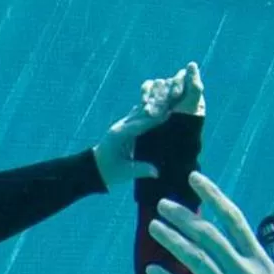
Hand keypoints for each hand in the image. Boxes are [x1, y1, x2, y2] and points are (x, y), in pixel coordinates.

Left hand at [93, 61, 205, 186]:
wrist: (97, 167)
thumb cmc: (109, 171)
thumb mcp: (124, 173)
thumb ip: (140, 170)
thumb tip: (157, 172)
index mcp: (119, 135)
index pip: (139, 124)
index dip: (155, 118)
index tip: (170, 113)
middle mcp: (121, 126)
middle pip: (142, 112)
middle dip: (158, 107)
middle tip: (176, 101)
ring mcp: (124, 124)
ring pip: (141, 111)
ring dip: (156, 106)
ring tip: (174, 101)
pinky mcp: (127, 126)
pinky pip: (141, 115)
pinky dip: (152, 112)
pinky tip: (165, 109)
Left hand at [144, 171, 273, 273]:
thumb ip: (243, 254)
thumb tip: (218, 229)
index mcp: (257, 256)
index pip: (233, 218)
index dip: (213, 196)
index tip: (194, 178)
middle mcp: (243, 269)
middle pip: (209, 236)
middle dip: (184, 217)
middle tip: (163, 204)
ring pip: (196, 260)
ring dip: (172, 241)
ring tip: (153, 227)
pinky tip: (150, 270)